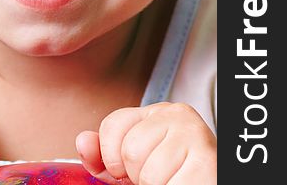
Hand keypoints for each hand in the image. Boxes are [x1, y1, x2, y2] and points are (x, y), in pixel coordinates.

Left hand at [75, 102, 215, 184]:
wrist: (207, 181)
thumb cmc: (172, 176)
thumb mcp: (133, 165)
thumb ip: (105, 155)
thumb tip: (82, 142)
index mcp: (156, 112)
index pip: (112, 125)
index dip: (112, 156)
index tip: (127, 168)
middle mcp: (176, 114)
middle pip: (130, 150)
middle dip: (138, 176)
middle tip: (159, 177)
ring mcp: (194, 134)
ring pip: (149, 172)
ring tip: (172, 180)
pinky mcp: (207, 160)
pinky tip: (182, 184)